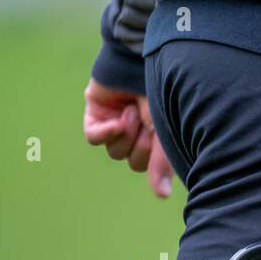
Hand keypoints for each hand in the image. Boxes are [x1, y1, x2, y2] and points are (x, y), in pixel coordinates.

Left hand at [83, 78, 173, 198]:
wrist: (140, 64)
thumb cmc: (162, 96)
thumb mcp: (165, 135)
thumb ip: (161, 166)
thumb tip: (161, 195)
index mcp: (156, 139)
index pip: (150, 167)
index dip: (154, 158)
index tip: (161, 139)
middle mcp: (136, 134)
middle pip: (132, 161)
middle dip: (141, 144)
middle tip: (147, 121)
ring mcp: (115, 124)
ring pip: (114, 151)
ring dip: (126, 134)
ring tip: (133, 111)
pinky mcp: (96, 114)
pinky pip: (94, 137)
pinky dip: (106, 132)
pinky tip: (118, 118)